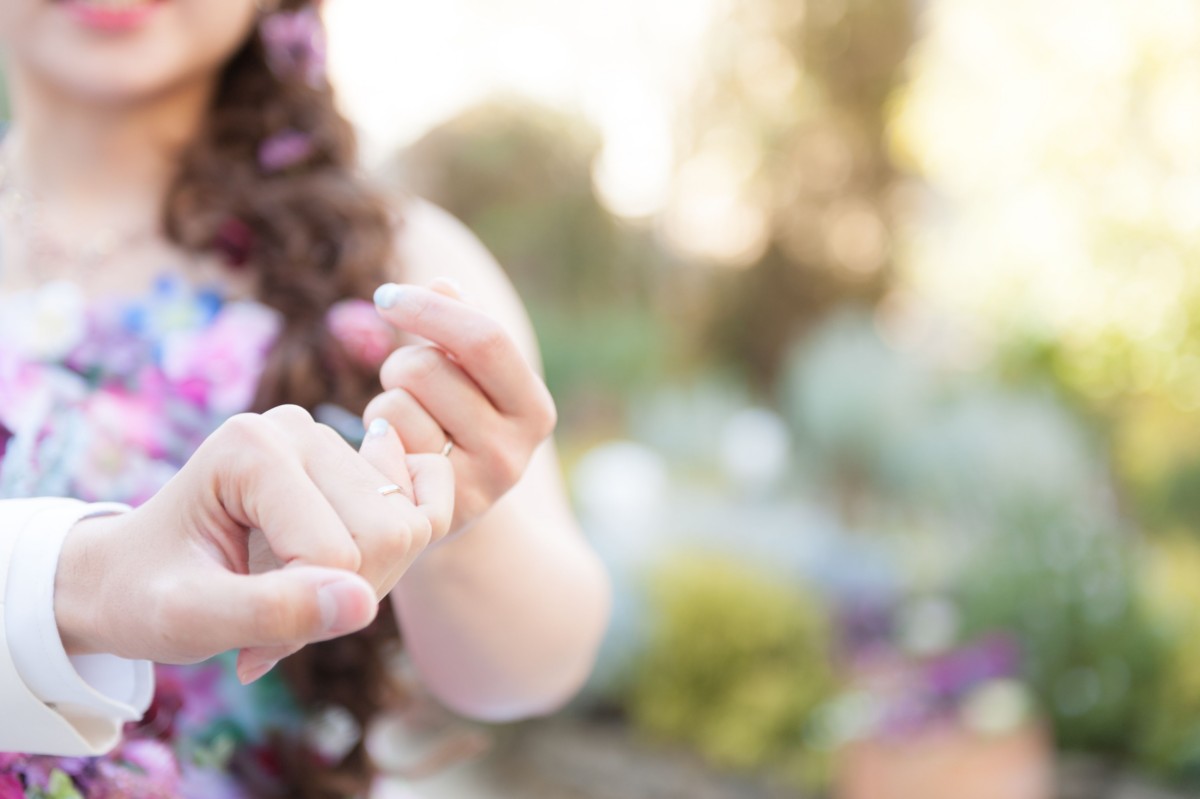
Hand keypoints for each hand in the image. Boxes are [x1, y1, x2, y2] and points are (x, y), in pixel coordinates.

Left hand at [55, 405, 453, 682]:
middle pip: (386, 534)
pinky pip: (425, 505)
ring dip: (359, 588)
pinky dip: (396, 558)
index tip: (244, 640)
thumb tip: (361, 605)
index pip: (339, 552)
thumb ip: (270, 612)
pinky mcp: (356, 462)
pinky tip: (345, 567)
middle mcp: (300, 426)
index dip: (306, 617)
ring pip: (407, 530)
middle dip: (342, 599)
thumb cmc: (147, 596)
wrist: (131, 575)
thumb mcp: (187, 620)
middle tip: (270, 623)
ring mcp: (332, 441)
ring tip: (288, 595)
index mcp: (252, 444)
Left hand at [366, 281, 556, 534]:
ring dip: (387, 401)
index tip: (387, 296)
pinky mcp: (427, 509)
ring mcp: (471, 487)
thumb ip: (461, 325)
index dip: (430, 308)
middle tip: (407, 384)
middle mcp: (514, 451)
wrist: (450, 511)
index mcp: (534, 408)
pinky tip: (392, 450)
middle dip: (401, 362)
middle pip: (428, 368)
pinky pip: (380, 441)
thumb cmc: (458, 424)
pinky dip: (376, 435)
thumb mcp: (471, 376)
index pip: (486, 339)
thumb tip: (443, 284)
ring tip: (406, 421)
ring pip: (397, 404)